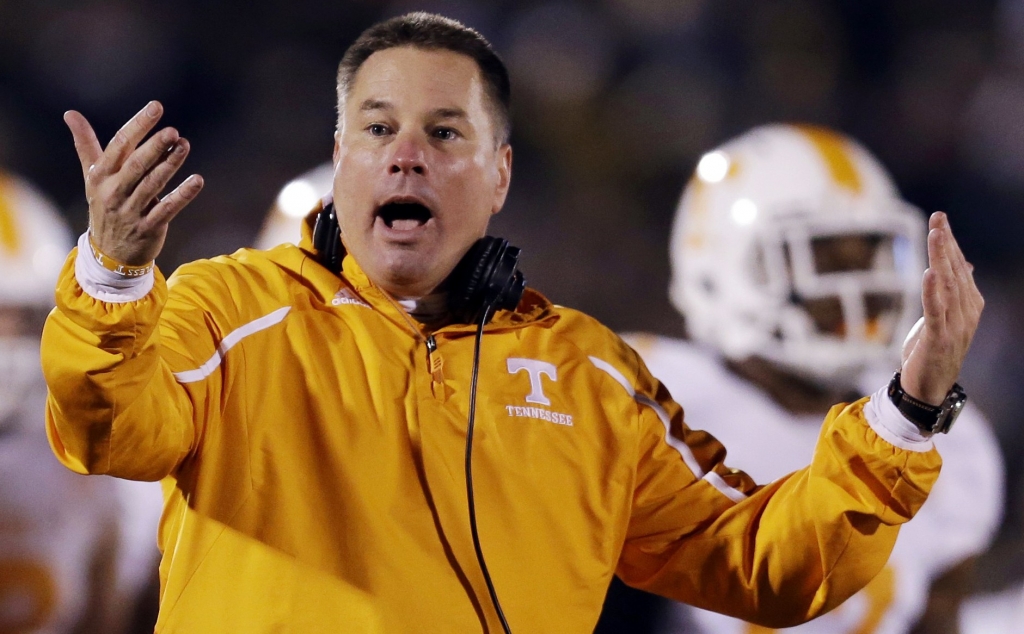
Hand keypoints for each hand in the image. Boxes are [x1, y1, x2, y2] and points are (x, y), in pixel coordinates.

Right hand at [64, 101, 202, 264]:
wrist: (108, 254)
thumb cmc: (104, 206)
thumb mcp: (92, 177)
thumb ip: (86, 144)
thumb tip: (71, 114)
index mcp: (101, 175)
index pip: (119, 145)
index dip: (138, 125)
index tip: (156, 107)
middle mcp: (114, 192)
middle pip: (136, 164)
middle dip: (154, 146)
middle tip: (173, 131)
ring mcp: (131, 211)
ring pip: (153, 184)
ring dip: (170, 164)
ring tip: (185, 145)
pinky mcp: (149, 228)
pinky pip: (167, 209)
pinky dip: (182, 195)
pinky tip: (197, 180)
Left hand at [900, 212, 983, 404]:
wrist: (928, 389)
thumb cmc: (934, 351)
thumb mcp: (945, 317)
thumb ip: (954, 291)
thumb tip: (966, 264)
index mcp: (969, 305)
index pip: (959, 267)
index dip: (950, 244)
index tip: (940, 219)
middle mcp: (967, 312)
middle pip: (955, 272)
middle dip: (946, 244)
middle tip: (938, 218)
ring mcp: (955, 326)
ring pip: (947, 286)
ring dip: (941, 260)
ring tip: (936, 236)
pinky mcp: (939, 339)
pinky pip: (936, 311)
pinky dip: (932, 291)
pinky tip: (929, 273)